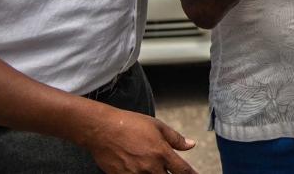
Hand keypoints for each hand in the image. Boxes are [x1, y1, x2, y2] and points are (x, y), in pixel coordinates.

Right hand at [79, 107, 197, 173]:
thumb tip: (191, 145)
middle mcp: (150, 166)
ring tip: (155, 168)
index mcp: (161, 153)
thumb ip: (175, 138)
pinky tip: (140, 170)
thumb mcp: (157, 126)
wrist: (102, 129)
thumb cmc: (130, 124)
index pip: (183, 170)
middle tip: (170, 169)